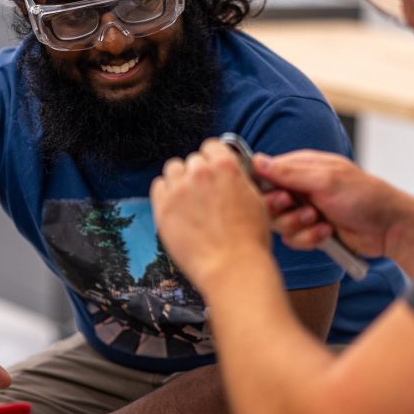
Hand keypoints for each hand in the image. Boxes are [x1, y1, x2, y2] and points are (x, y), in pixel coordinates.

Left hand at [151, 139, 272, 289]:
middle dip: (198, 173)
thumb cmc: (248, 240)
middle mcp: (199, 173)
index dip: (213, 158)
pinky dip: (165, 193)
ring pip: (172, 169)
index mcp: (225, 167)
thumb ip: (239, 180)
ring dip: (180, 180)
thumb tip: (231, 175)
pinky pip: (158, 187)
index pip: (212, 146)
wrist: (232, 267)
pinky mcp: (163, 208)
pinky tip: (176, 207)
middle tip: (204, 193)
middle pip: (192, 160)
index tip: (212, 168)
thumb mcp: (256, 200)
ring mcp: (178, 190)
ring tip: (188, 199)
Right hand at [253, 151, 413, 259]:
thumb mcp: (326, 179)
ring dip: (299, 226)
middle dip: (282, 210)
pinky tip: (327, 232)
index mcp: (302, 167)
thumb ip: (289, 172)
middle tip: (298, 208)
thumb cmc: (365, 196)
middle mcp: (300, 188)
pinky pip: (293, 239)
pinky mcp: (310, 232)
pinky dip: (309, 238)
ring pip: (279, 224)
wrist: (389, 228)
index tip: (277, 196)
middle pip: (268, 202)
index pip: (266, 172)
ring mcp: (305, 211)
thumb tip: (258, 160)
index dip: (264, 187)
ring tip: (319, 220)